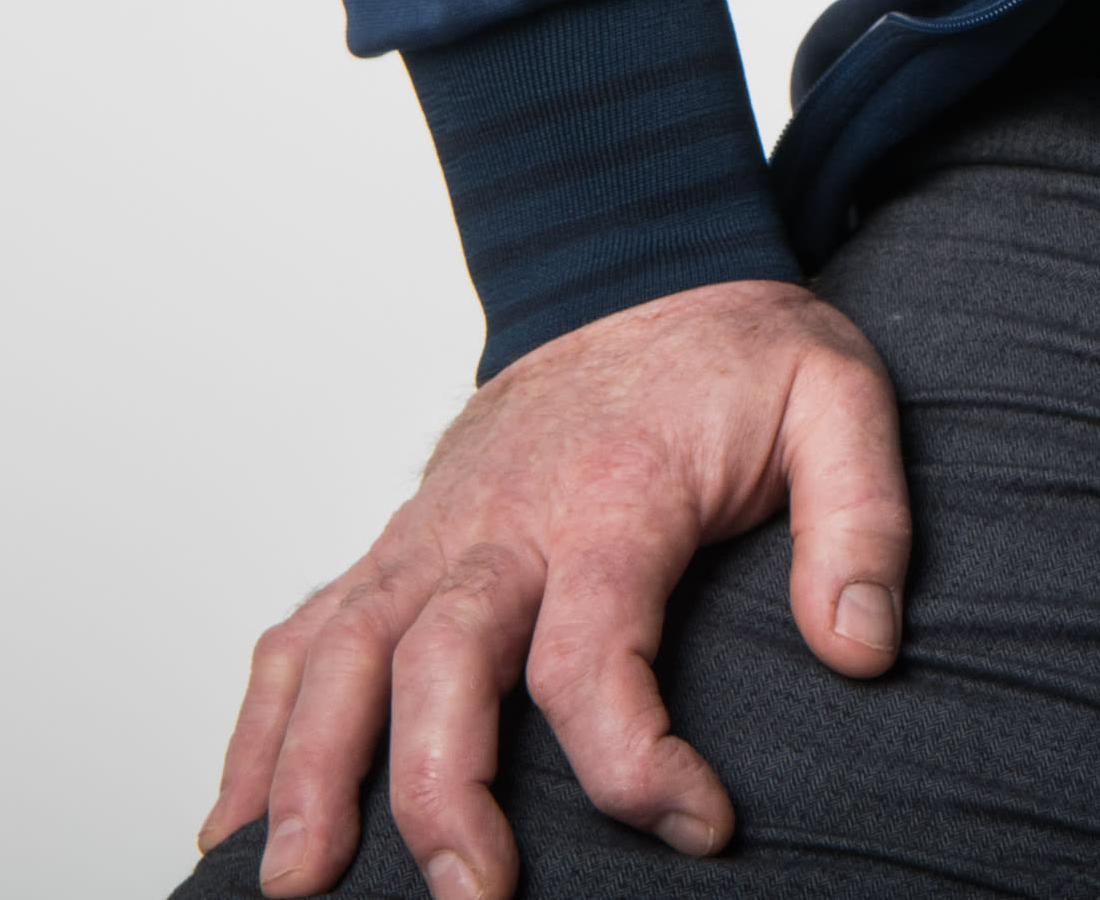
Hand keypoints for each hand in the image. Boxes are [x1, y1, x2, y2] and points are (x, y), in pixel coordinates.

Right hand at [201, 280, 905, 897]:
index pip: (594, 650)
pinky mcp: (395, 546)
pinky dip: (258, 728)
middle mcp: (499, 522)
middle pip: (439, 661)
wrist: (640, 264)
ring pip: (339, 654)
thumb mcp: (841, 402)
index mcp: (612, 497)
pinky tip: (235, 821)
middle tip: (469, 899)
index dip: (636, 758)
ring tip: (291, 888)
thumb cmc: (739, 357)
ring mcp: (430, 534)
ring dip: (307, 772)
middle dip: (439, 788)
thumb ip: (863, 523)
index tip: (703, 828)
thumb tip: (863, 649)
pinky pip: (303, 636)